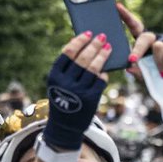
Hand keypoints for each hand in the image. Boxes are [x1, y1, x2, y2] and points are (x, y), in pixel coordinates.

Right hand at [43, 32, 109, 150]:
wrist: (64, 127)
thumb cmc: (62, 99)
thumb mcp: (58, 84)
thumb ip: (66, 68)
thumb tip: (84, 44)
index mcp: (54, 77)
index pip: (68, 52)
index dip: (79, 41)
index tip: (88, 33)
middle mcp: (65, 84)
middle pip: (83, 57)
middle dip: (94, 44)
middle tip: (102, 36)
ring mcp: (79, 92)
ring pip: (94, 67)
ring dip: (103, 54)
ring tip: (108, 47)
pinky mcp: (91, 99)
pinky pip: (100, 80)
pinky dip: (103, 73)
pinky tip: (105, 69)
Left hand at [119, 4, 162, 114]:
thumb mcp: (147, 79)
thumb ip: (138, 72)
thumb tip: (128, 66)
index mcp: (146, 46)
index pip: (136, 28)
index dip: (127, 17)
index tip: (117, 7)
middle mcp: (157, 40)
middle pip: (145, 36)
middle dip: (137, 48)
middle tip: (133, 59)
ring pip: (157, 46)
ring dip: (157, 62)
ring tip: (162, 73)